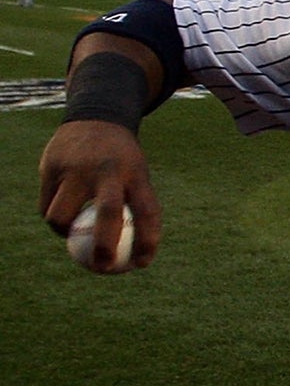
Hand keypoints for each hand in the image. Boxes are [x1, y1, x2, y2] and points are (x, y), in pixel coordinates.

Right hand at [39, 121, 162, 270]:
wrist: (95, 118)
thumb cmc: (121, 159)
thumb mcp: (136, 175)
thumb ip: (135, 209)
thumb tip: (132, 256)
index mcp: (136, 172)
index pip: (147, 211)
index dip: (147, 241)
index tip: (142, 264)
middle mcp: (107, 170)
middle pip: (109, 214)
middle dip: (105, 246)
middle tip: (102, 267)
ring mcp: (76, 168)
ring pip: (61, 217)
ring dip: (65, 232)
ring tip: (72, 232)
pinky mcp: (50, 167)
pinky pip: (46, 206)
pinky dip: (53, 218)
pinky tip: (59, 218)